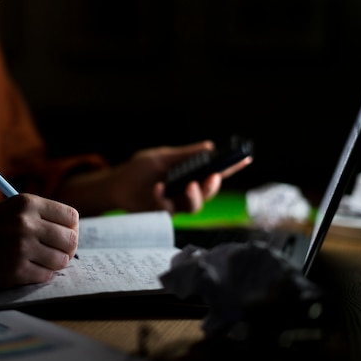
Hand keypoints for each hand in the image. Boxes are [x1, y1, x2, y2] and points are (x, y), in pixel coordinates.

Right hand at [0, 194, 78, 288]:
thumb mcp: (9, 211)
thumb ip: (39, 218)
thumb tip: (73, 235)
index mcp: (26, 203)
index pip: (70, 216)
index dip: (70, 229)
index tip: (63, 237)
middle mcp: (26, 222)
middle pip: (71, 239)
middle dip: (66, 249)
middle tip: (54, 254)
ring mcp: (21, 247)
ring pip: (61, 260)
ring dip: (53, 265)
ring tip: (37, 262)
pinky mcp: (16, 271)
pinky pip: (45, 277)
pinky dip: (39, 276)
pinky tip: (25, 270)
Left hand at [109, 140, 251, 213]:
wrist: (116, 184)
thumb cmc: (139, 170)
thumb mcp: (162, 157)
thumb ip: (184, 155)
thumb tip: (209, 146)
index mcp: (189, 175)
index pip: (213, 172)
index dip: (230, 168)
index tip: (245, 159)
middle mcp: (186, 191)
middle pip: (208, 193)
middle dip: (213, 186)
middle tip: (211, 177)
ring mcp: (174, 204)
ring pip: (194, 206)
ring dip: (195, 196)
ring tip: (190, 185)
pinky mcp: (161, 213)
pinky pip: (168, 208)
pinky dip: (162, 196)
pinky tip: (157, 187)